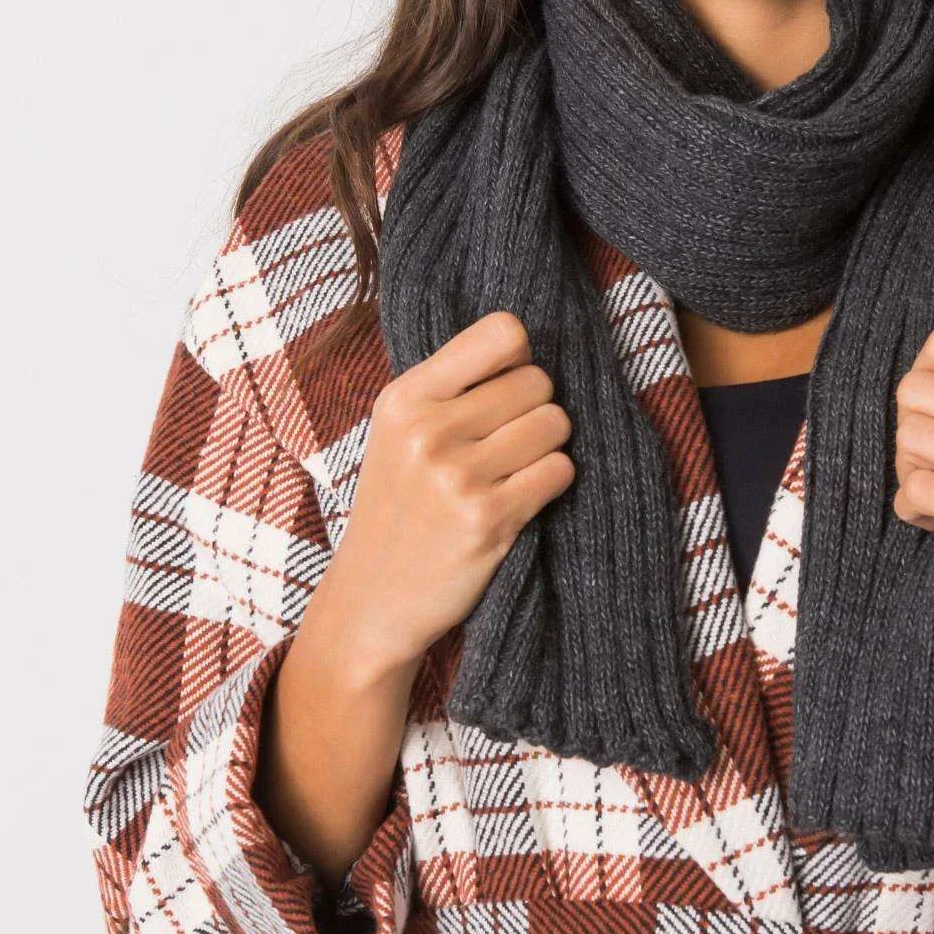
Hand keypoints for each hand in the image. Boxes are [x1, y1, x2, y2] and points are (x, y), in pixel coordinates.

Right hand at [313, 310, 575, 681]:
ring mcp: (457, 476)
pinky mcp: (488, 519)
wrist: (373, 601)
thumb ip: (453, 386)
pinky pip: (560, 471)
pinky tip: (520, 501)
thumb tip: (530, 346)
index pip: (503, 332)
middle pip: (539, 381)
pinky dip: (552, 484)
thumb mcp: (400, 433)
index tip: (506, 388)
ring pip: (556, 424)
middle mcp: (428, 430)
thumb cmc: (400, 507)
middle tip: (506, 445)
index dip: (519, 359)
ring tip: (512, 473)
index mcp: (405, 398)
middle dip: (536, 410)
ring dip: (547, 449)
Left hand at [892, 322, 933, 685]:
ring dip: (906, 471)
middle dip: (906, 428)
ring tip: (932, 497)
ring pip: (913, 437)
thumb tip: (918, 383)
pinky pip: (922, 490)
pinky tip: (933, 523)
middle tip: (928, 466)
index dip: (922, 380)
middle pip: (917, 388)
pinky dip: (911, 507)